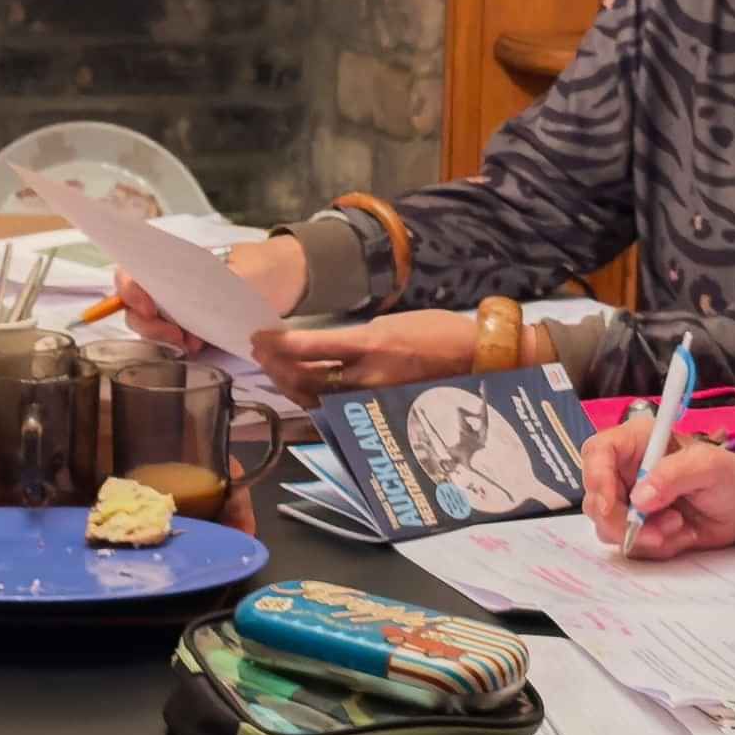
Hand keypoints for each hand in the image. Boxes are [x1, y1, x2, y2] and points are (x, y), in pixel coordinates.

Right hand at [111, 231, 306, 355]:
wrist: (289, 278)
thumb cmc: (263, 268)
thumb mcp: (242, 275)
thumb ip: (216, 289)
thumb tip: (189, 306)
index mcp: (173, 261)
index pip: (130, 272)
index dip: (128, 290)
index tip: (147, 308)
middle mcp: (168, 282)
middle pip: (134, 305)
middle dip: (149, 325)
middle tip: (177, 337)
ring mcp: (177, 304)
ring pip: (150, 323)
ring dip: (163, 338)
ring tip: (191, 343)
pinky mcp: (190, 323)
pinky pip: (170, 336)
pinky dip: (178, 344)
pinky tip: (197, 345)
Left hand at [247, 309, 478, 396]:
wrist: (476, 359)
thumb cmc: (439, 334)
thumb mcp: (392, 324)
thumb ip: (358, 339)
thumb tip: (327, 348)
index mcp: (369, 344)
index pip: (310, 347)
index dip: (279, 345)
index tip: (259, 337)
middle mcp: (367, 375)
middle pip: (304, 378)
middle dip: (276, 367)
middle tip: (262, 354)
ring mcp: (372, 398)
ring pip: (316, 399)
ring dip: (290, 385)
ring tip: (276, 370)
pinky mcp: (379, 410)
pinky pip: (338, 411)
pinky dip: (314, 402)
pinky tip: (304, 393)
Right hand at [581, 423, 734, 554]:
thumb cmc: (731, 476)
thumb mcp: (710, 466)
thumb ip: (674, 474)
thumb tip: (639, 498)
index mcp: (638, 442)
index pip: (598, 453)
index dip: (596, 479)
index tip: (610, 508)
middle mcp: (627, 471)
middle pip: (596, 497)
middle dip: (622, 521)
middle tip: (659, 532)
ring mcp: (631, 502)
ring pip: (608, 526)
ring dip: (643, 535)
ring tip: (679, 526)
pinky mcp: (640, 528)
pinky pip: (630, 544)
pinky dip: (654, 547)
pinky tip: (680, 534)